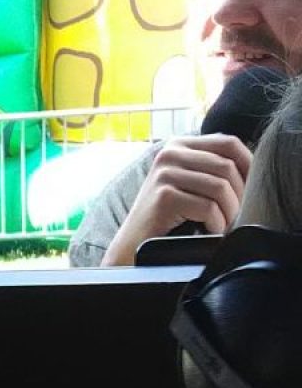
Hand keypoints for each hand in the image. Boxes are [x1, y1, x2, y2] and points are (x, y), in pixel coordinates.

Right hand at [103, 134, 250, 264]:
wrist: (133, 244)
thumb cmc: (165, 216)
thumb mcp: (187, 181)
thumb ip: (210, 165)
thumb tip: (253, 165)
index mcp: (178, 144)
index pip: (228, 143)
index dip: (248, 164)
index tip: (250, 188)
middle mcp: (170, 153)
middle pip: (227, 167)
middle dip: (238, 195)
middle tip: (233, 215)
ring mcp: (165, 174)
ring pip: (220, 188)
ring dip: (228, 212)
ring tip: (222, 224)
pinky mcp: (164, 196)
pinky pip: (208, 208)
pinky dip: (215, 224)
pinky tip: (207, 231)